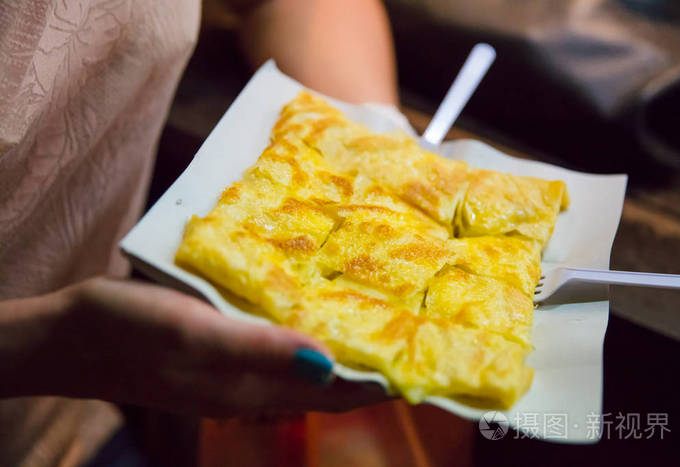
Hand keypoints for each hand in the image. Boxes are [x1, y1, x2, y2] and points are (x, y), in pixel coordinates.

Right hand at [0, 277, 388, 415]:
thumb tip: (327, 365)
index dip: (376, 382)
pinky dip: (301, 329)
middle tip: (407, 325)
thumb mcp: (193, 336)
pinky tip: (309, 302)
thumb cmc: (129, 332)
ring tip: (373, 311)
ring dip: (338, 343)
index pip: (331, 393)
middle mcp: (251, 383)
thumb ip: (258, 351)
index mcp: (251, 387)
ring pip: (302, 361)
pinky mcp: (219, 347)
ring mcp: (234, 368)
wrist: (72, 335)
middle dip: (366, 361)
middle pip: (323, 380)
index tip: (419, 362)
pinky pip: (274, 344)